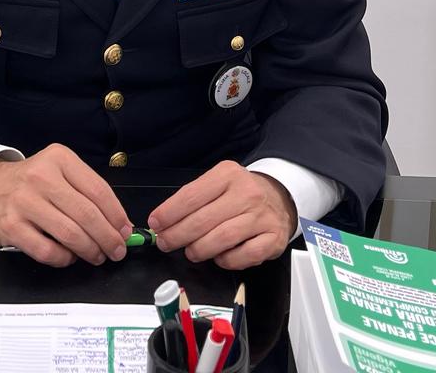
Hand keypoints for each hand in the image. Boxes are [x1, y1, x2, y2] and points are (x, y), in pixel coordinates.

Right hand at [0, 143, 133, 267]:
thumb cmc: (32, 183)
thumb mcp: (60, 172)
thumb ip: (88, 193)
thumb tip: (119, 225)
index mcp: (59, 159)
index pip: (98, 190)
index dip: (117, 216)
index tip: (125, 231)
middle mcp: (41, 177)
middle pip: (87, 214)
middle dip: (108, 238)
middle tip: (117, 250)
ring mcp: (24, 202)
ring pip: (70, 234)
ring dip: (90, 250)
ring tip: (97, 256)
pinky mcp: (11, 226)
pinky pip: (47, 251)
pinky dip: (64, 259)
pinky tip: (69, 256)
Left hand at [147, 161, 295, 268]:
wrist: (279, 197)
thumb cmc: (239, 193)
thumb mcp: (217, 184)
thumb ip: (192, 199)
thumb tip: (163, 221)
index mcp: (227, 175)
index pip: (191, 196)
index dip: (169, 213)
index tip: (156, 224)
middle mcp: (246, 193)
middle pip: (203, 220)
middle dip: (178, 235)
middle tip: (166, 243)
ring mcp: (262, 217)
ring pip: (222, 239)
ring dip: (200, 250)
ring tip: (191, 252)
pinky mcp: (273, 238)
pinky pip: (244, 255)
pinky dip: (227, 260)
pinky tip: (219, 257)